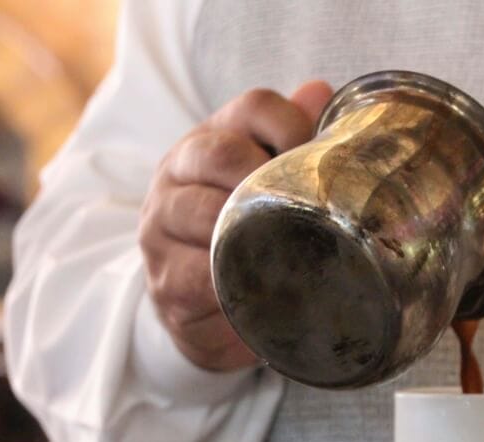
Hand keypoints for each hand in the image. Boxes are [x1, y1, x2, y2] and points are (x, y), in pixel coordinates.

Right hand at [138, 80, 333, 369]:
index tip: (319, 156)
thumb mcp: (266, 184)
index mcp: (213, 140)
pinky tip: (263, 286)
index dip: (292, 123)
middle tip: (304, 207)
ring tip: (288, 247)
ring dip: (248, 228)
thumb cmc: (241, 234)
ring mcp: (162, 225)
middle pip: (220, 153)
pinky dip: (233, 279)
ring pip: (203, 212)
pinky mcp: (165, 279)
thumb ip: (293, 140)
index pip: (253, 107)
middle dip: (266, 175)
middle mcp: (178, 173)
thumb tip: (321, 92)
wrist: (196, 306)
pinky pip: (200, 274)